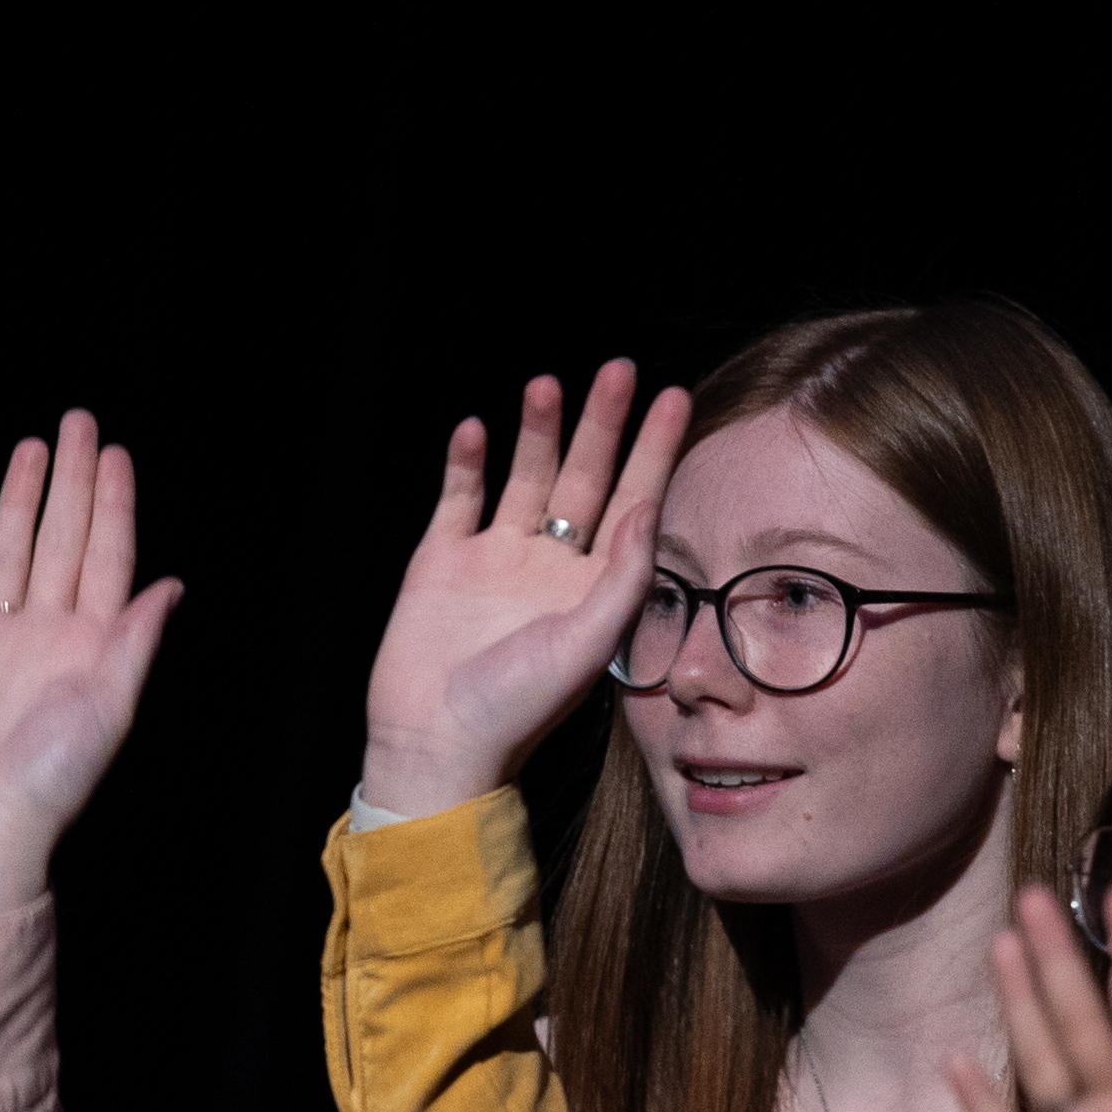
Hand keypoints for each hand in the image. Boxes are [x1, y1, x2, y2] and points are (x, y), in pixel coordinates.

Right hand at [0, 414, 182, 939]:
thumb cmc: (54, 778)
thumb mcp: (113, 705)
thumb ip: (136, 639)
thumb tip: (171, 584)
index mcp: (88, 644)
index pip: (105, 557)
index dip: (112, 505)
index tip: (115, 455)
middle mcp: (41, 633)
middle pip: (60, 541)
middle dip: (70, 483)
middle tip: (77, 424)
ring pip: (5, 553)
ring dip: (17, 502)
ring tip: (29, 450)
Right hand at [354, 362, 689, 814]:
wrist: (435, 742)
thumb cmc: (519, 707)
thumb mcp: (587, 642)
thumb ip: (624, 576)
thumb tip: (649, 505)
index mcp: (593, 587)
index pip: (634, 502)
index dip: (655, 452)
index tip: (676, 398)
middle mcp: (550, 566)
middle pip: (583, 477)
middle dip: (601, 424)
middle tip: (619, 369)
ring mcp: (494, 560)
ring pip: (524, 479)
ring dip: (537, 432)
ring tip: (547, 384)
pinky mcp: (441, 561)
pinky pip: (459, 499)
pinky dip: (465, 463)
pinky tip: (475, 428)